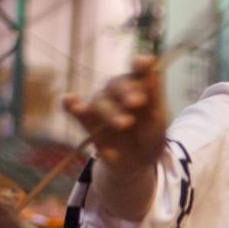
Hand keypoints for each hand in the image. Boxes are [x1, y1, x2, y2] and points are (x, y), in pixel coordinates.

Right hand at [62, 55, 167, 178]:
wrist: (137, 165)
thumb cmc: (150, 139)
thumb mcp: (159, 122)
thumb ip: (155, 98)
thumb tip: (156, 70)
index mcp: (139, 89)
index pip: (139, 71)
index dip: (140, 65)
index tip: (144, 62)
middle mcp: (118, 92)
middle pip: (117, 84)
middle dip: (126, 91)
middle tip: (137, 102)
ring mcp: (101, 105)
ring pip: (100, 101)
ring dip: (111, 112)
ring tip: (125, 124)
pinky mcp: (87, 120)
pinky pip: (75, 110)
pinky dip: (71, 105)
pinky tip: (69, 100)